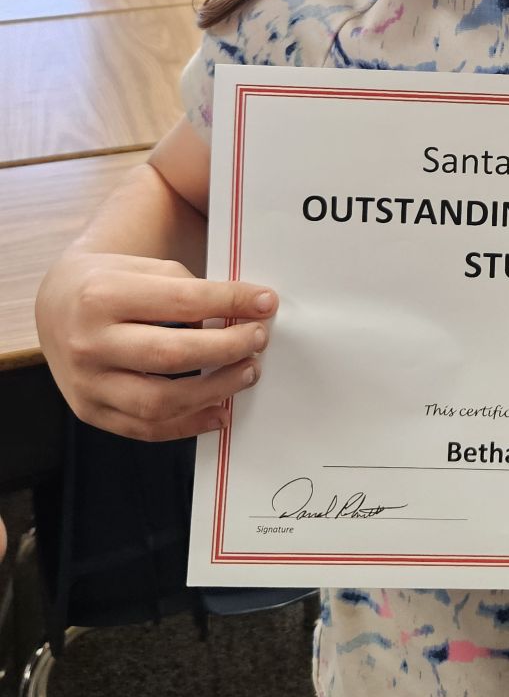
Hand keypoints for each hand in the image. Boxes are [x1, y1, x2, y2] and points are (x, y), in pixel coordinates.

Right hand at [36, 252, 278, 441]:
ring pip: (159, 402)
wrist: (54, 306)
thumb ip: (187, 289)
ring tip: (247, 373)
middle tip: (259, 340)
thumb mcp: (142, 267)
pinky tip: (221, 412)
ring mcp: (86, 383)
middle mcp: (89, 343)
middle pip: (171, 356)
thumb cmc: (109, 282)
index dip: (231, 303)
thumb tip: (241, 316)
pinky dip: (189, 425)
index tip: (267, 303)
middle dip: (227, 349)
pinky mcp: (90, 412)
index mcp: (103, 296)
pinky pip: (146, 429)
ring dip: (215, 392)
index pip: (181, 301)